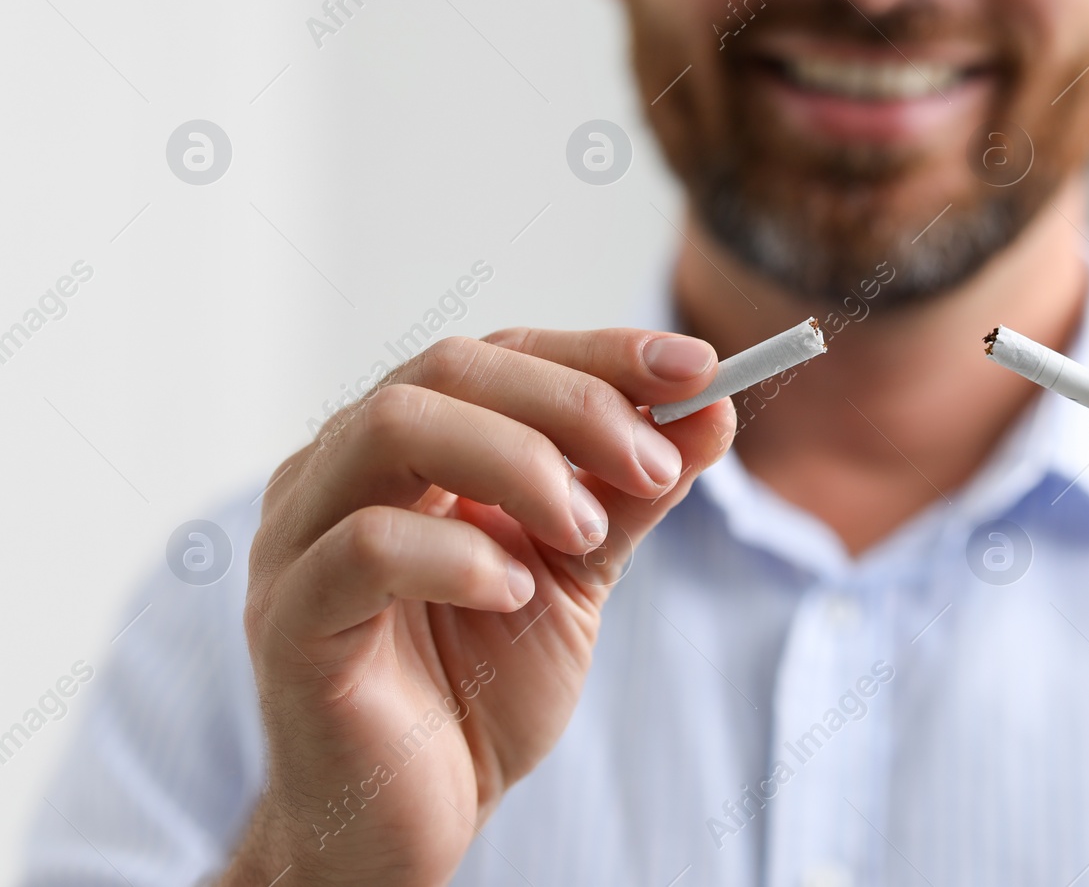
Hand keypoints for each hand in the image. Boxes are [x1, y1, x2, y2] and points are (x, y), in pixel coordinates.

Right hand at [222, 330, 733, 886]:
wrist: (414, 820)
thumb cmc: (480, 688)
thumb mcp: (578, 573)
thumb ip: (629, 492)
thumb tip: (713, 409)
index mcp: (406, 449)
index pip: (500, 356)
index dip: (599, 352)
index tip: (698, 367)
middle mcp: (340, 472)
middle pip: (450, 370)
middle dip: (573, 406)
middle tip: (654, 465)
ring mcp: (300, 539)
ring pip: (396, 427)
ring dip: (520, 463)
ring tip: (585, 531)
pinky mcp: (291, 621)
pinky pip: (365, 548)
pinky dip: (461, 556)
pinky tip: (514, 592)